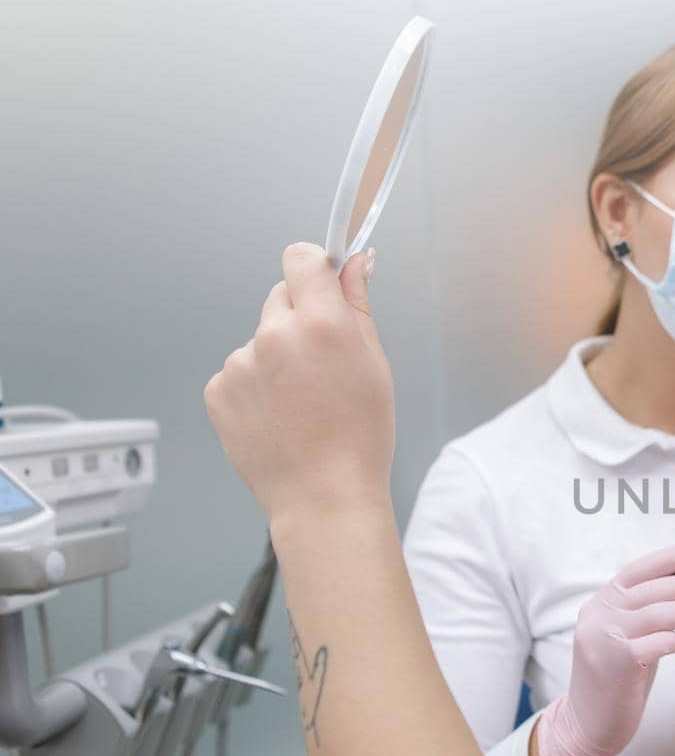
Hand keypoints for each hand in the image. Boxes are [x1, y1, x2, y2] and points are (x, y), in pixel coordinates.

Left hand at [204, 244, 390, 527]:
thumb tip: (356, 263)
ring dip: (277, 357)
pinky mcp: (218, 390)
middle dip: (300, 318)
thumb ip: (359, 305)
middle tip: (323, 363)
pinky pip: (240, 371)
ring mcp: (240, 364)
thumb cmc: (359, 438)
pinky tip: (280, 416)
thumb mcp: (375, 364)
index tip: (323, 283)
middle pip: (280, 297)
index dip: (315, 268)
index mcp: (322, 324)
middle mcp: (275, 336)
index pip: (302, 258)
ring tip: (301, 402)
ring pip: (261, 339)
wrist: (323, 497)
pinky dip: (257, 386)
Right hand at [537, 539, 674, 755]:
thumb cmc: (619, 676)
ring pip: (661, 613)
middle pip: (658, 588)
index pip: (644, 567)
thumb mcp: (632, 634)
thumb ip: (654, 609)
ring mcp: (604, 638)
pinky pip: (655, 643)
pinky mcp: (614, 664)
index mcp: (604, 600)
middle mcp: (600, 613)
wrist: (587, 724)